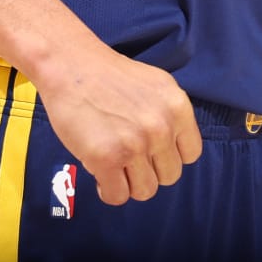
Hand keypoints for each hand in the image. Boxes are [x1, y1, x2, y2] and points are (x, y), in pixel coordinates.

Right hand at [35, 43, 203, 205]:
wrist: (70, 65)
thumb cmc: (109, 77)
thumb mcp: (156, 87)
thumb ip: (169, 117)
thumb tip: (172, 151)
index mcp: (178, 107)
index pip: (191, 155)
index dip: (169, 155)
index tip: (152, 151)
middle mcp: (161, 127)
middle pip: (169, 176)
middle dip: (148, 170)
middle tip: (128, 156)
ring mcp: (135, 144)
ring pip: (145, 191)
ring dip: (128, 182)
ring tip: (114, 164)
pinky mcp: (107, 158)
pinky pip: (118, 196)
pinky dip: (108, 190)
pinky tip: (100, 173)